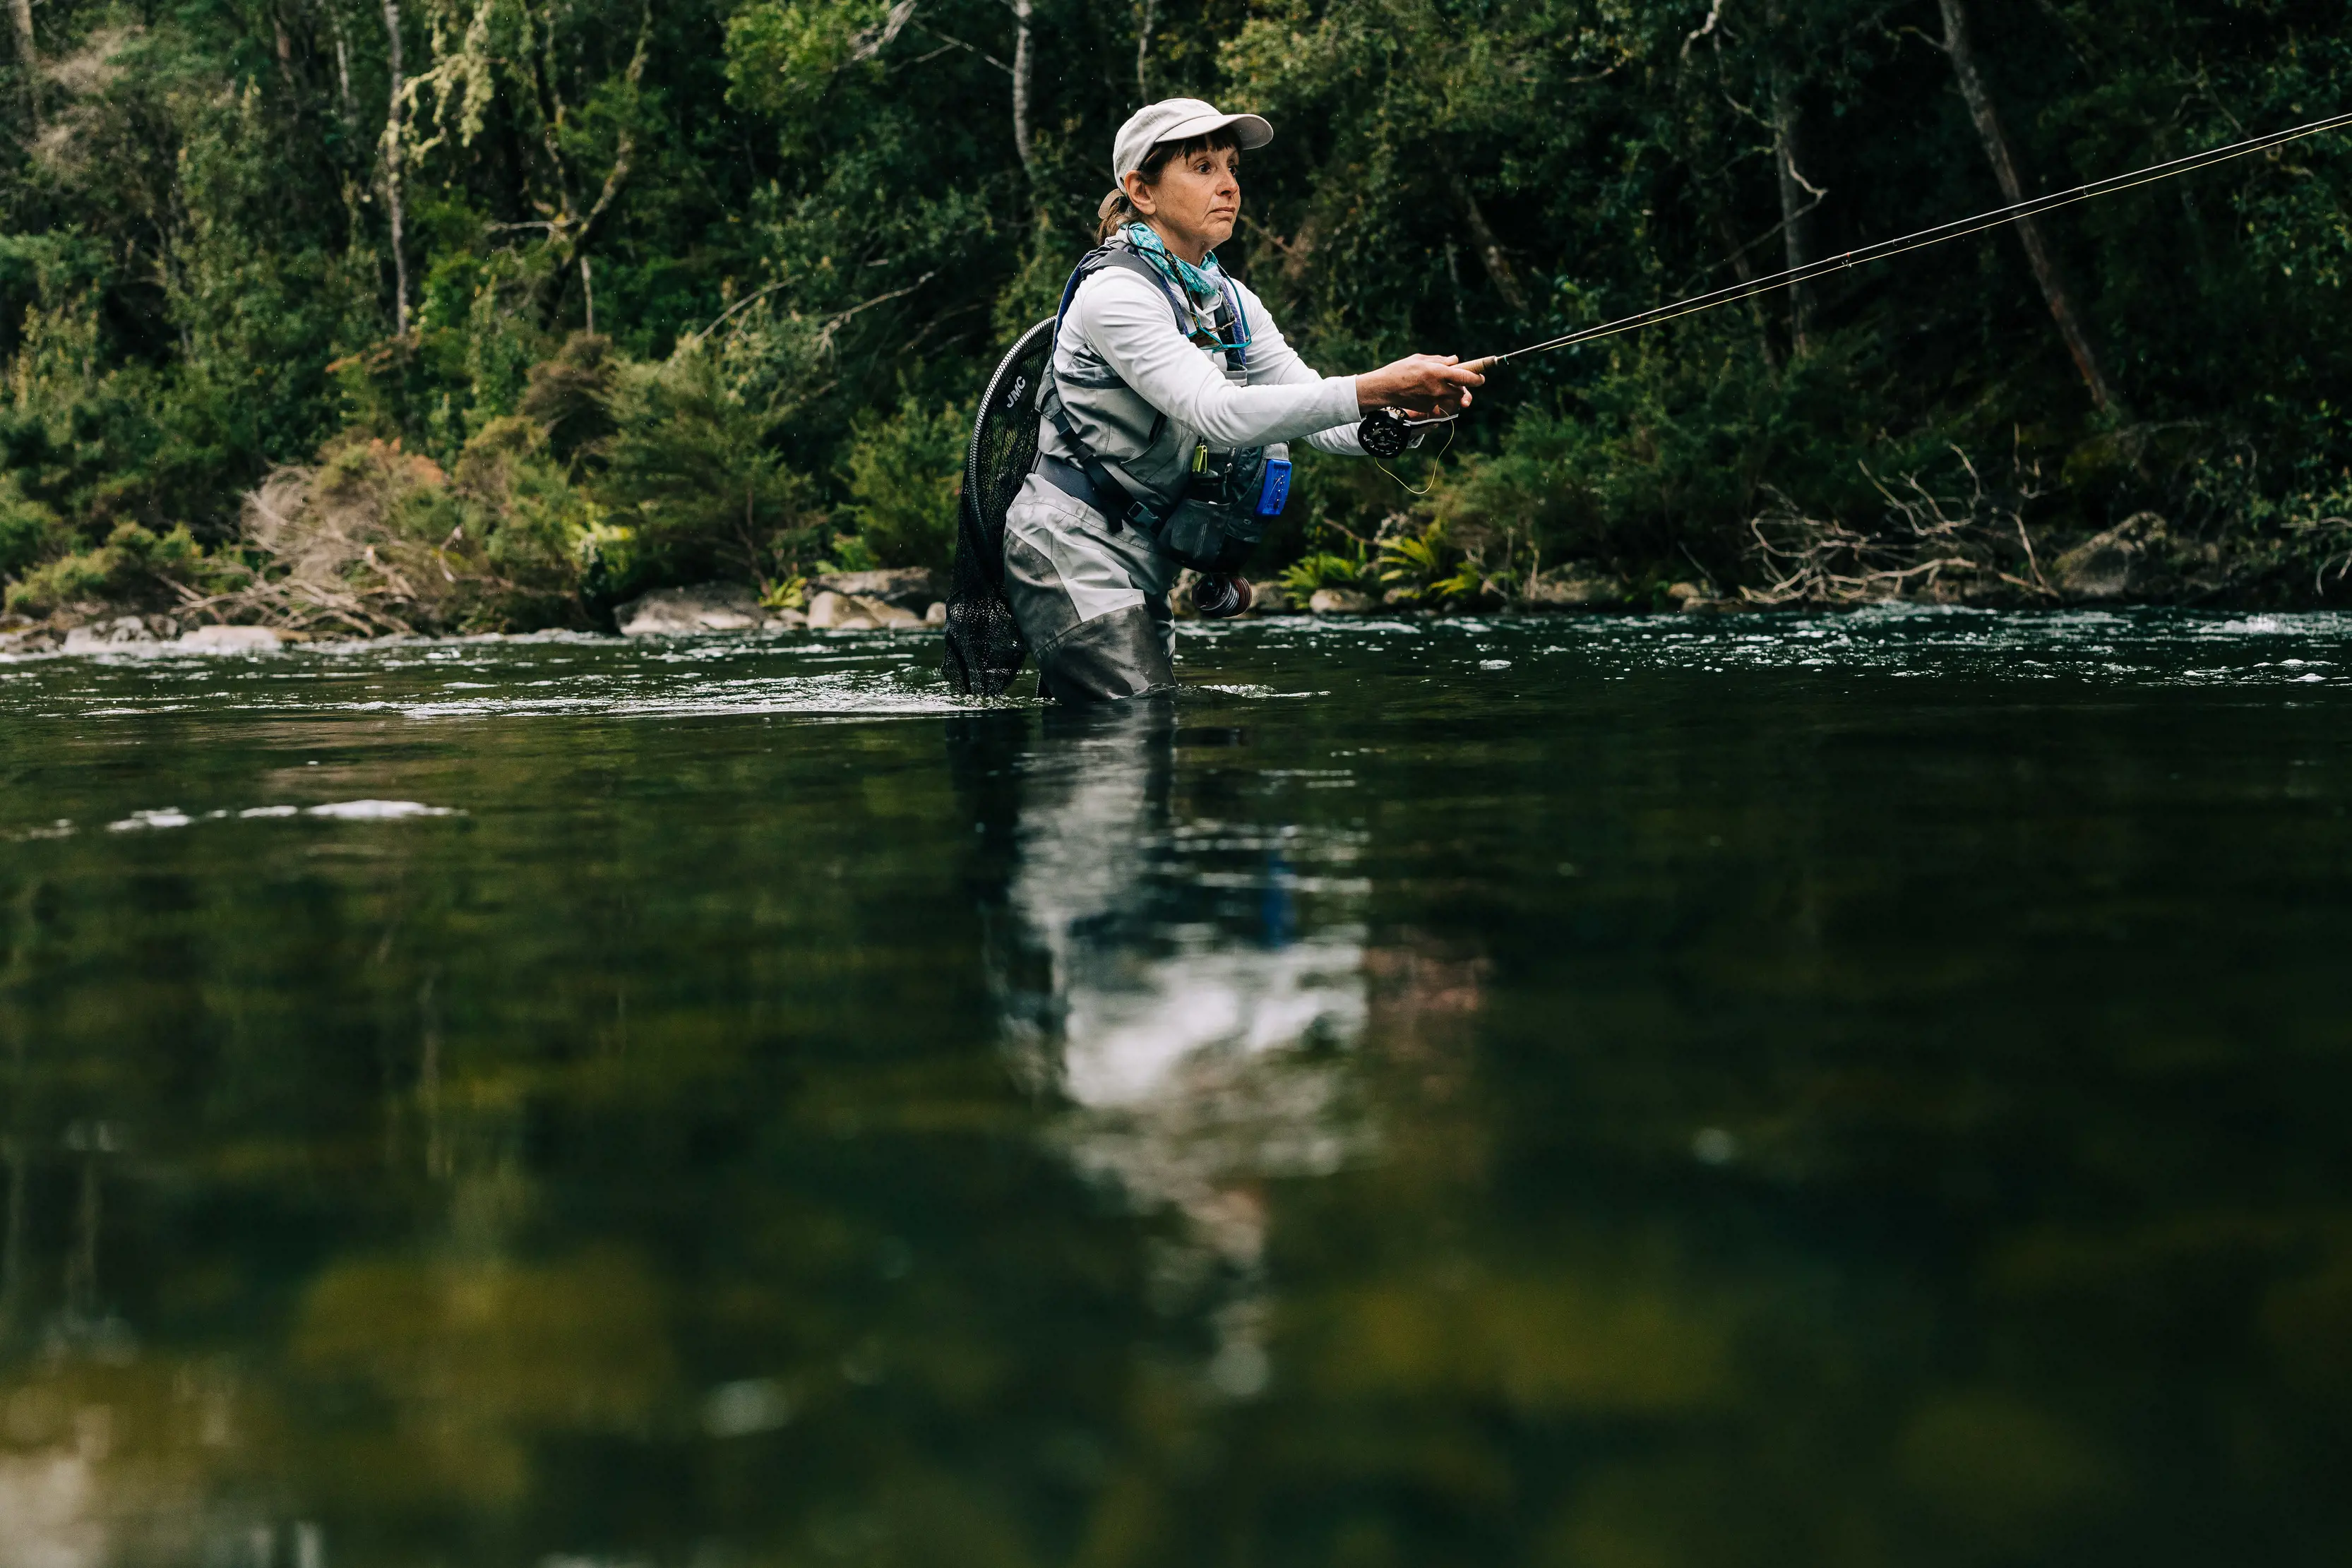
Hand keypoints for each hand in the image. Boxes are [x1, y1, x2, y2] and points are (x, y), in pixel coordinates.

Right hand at [1355, 353, 1483, 416]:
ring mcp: (1434, 400)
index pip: (1465, 378)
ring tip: (1444, 388)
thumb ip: (1440, 360)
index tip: (1480, 378)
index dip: (1477, 378)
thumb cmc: (1401, 370)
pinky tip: (1429, 394)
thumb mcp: (1420, 359)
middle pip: (1462, 392)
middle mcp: (1439, 388)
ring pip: (1453, 400)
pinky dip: (1440, 400)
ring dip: (1453, 395)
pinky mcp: (1428, 408)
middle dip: (1465, 389)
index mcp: (1438, 373)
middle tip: (1463, 385)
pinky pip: (1441, 405)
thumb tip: (1455, 361)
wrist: (1385, 389)